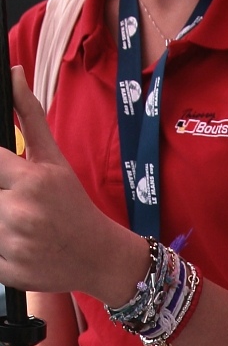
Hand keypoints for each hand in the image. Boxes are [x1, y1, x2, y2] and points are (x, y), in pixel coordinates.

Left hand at [0, 67, 146, 301]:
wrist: (100, 258)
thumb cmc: (74, 206)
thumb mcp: (55, 160)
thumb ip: (29, 117)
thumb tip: (14, 74)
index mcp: (29, 181)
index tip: (9, 178)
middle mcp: (21, 213)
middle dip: (1, 197)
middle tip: (15, 201)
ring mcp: (15, 245)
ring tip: (18, 222)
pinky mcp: (11, 272)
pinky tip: (17, 244)